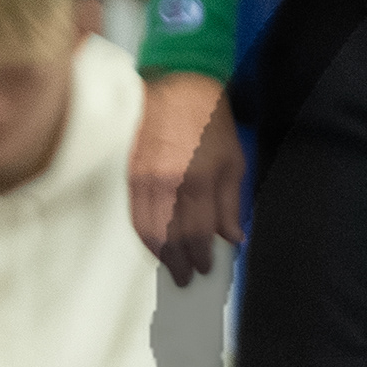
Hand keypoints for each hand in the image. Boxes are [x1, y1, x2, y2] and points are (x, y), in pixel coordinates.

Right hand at [127, 73, 244, 285]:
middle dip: (178, 263)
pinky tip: (154, 242)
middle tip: (186, 279)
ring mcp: (146, 180)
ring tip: (170, 265)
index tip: (206, 268)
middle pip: (170, 239)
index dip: (201, 257)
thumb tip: (232, 238)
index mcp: (199, 182)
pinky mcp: (131, 173)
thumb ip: (231, 205)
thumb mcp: (235, 162)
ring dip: (159, 253)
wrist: (178, 87)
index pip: (197, 234)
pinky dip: (144, 234)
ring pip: (148, 230)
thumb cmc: (210, 122)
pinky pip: (134, 213)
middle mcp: (169, 185)